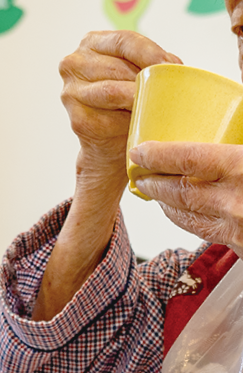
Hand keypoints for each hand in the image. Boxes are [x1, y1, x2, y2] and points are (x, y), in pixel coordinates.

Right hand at [60, 30, 181, 188]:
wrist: (109, 145)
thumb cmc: (126, 103)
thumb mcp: (137, 74)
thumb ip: (151, 63)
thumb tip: (173, 67)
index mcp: (91, 43)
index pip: (124, 41)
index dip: (150, 52)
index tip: (172, 65)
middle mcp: (73, 64)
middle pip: (117, 67)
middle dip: (147, 78)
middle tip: (170, 89)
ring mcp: (70, 92)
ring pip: (113, 91)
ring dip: (139, 99)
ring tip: (159, 104)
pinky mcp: (76, 119)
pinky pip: (109, 118)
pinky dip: (128, 121)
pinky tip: (141, 123)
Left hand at [129, 141, 242, 256]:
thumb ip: (237, 144)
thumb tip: (230, 126)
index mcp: (242, 168)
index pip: (187, 159)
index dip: (157, 155)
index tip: (139, 152)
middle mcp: (234, 202)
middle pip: (178, 192)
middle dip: (154, 184)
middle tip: (139, 176)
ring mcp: (236, 229)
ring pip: (187, 218)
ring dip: (167, 205)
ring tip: (157, 194)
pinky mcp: (241, 247)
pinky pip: (207, 234)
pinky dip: (190, 221)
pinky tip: (187, 214)